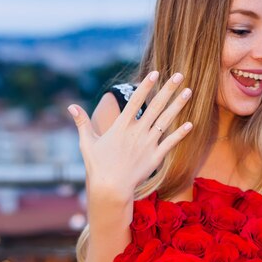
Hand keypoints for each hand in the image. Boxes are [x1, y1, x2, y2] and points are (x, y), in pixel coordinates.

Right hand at [68, 71, 192, 200]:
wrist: (111, 189)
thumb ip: (82, 122)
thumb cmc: (97, 166)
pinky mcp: (155, 157)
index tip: (156, 73)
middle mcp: (137, 131)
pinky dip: (180, 133)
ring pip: (166, 120)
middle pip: (156, 105)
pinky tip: (191, 123)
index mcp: (121, 126)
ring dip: (178, 105)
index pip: (136, 100)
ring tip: (189, 91)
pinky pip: (170, 142)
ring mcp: (148, 143)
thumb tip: (70, 106)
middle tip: (180, 75)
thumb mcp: (87, 142)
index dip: (146, 85)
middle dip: (168, 89)